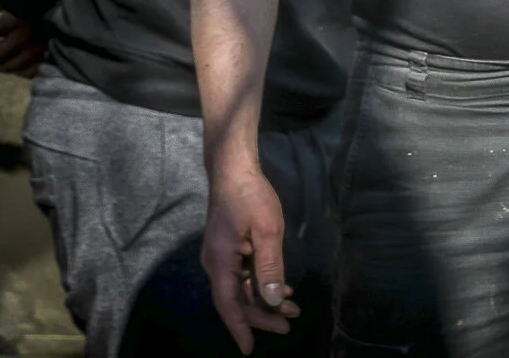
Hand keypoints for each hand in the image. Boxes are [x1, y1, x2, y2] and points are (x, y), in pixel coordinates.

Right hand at [203, 167, 299, 353]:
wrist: (233, 168)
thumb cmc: (250, 196)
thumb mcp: (266, 230)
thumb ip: (270, 266)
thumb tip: (273, 299)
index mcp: (220, 263)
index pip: (229, 305)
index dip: (240, 328)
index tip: (249, 349)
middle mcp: (216, 264)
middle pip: (236, 300)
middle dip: (262, 314)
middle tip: (290, 324)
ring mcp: (221, 256)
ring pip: (241, 288)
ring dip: (265, 299)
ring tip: (292, 309)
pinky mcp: (228, 248)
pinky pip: (243, 274)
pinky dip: (261, 283)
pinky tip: (282, 287)